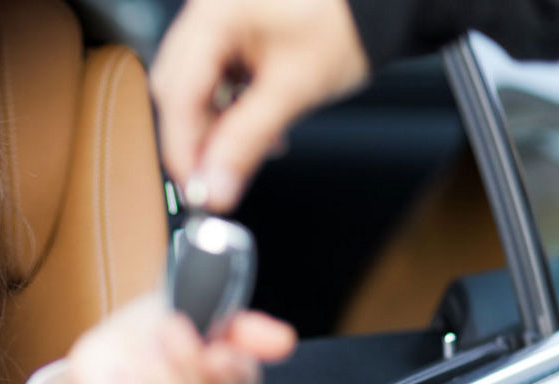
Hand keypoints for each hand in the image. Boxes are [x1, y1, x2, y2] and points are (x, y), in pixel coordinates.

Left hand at [30, 295, 295, 383]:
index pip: (246, 383)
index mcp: (229, 374)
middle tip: (168, 328)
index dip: (234, 371)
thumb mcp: (193, 307)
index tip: (217, 350)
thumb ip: (238, 324)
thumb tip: (283, 340)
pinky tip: (123, 370)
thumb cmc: (155, 329)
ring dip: (162, 380)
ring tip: (144, 349)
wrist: (106, 351)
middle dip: (188, 362)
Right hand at [150, 0, 369, 210]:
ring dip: (214, 126)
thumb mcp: (293, 89)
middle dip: (196, 140)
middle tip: (216, 180)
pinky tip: (252, 126)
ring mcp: (216, 18)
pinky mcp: (230, 30)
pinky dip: (228, 107)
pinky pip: (213, 77)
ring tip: (246, 151)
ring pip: (193, 89)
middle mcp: (206, 10)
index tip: (197, 190)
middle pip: (178, 92)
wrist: (380, 4)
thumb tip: (215, 187)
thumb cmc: (346, 23)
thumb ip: (246, 142)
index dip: (183, 150)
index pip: (178, 95)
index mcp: (214, 13)